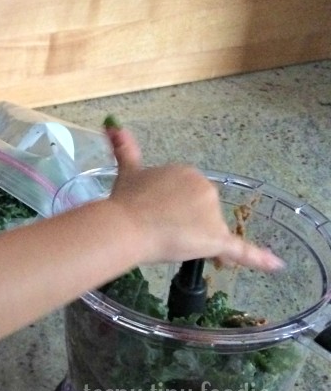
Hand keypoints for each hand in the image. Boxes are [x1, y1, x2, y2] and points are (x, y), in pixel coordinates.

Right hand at [106, 126, 283, 271]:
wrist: (127, 224)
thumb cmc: (125, 202)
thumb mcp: (126, 173)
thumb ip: (123, 148)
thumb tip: (112, 124)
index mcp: (186, 172)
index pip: (185, 197)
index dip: (171, 210)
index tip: (154, 217)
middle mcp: (204, 187)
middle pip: (199, 214)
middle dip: (182, 224)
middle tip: (156, 231)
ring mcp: (211, 213)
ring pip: (208, 233)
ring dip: (192, 240)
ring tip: (165, 241)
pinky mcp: (216, 237)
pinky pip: (240, 250)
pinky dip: (259, 259)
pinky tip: (276, 266)